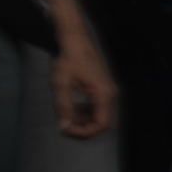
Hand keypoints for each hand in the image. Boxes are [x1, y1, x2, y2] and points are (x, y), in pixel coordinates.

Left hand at [50, 24, 115, 138]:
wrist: (75, 39)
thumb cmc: (68, 58)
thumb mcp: (61, 84)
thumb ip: (64, 107)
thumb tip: (64, 127)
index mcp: (103, 94)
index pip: (101, 124)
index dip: (85, 132)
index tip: (67, 130)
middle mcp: (110, 94)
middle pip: (103, 123)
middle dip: (84, 128)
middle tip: (65, 126)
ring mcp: (108, 91)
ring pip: (100, 116)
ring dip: (84, 121)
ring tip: (67, 116)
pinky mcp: (103, 88)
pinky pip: (98, 107)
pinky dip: (86, 112)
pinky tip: (73, 107)